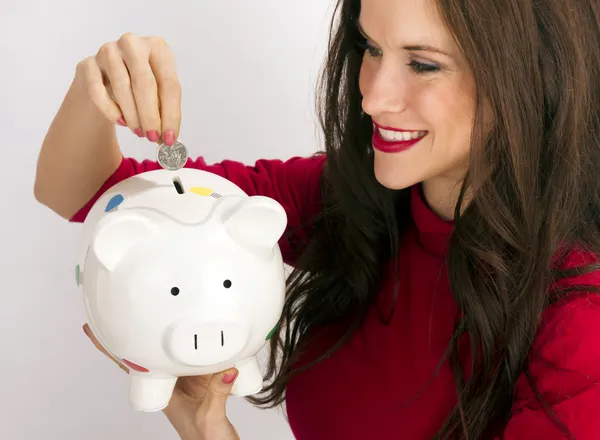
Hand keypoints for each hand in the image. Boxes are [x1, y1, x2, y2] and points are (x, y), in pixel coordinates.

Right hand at [75, 33, 181, 145]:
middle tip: (153, 138)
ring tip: (139, 132)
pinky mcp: (87, 64)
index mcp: (158, 48)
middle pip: (145, 83)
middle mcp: (133, 44)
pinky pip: (98, 92)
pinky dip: (111, 111)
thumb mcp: (157, 93)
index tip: (171, 137)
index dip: (171, 114)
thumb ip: (164, 111)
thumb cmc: (138, 88)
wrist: (105, 80)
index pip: (169, 84)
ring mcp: (108, 51)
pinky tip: (120, 122)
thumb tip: (169, 137)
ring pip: (122, 87)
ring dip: (133, 116)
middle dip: (150, 116)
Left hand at [83, 324, 239, 439]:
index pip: (132, 366)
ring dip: (167, 334)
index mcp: (164, 394)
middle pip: (149, 354)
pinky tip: (202, 332)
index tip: (95, 330)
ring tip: (160, 311)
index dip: (112, 349)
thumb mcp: (210, 416)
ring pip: (174, 351)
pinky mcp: (207, 378)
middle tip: (122, 308)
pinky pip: (200, 355)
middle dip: (136, 333)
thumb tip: (227, 369)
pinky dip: (199, 342)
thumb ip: (218, 392)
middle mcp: (173, 384)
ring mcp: (189, 380)